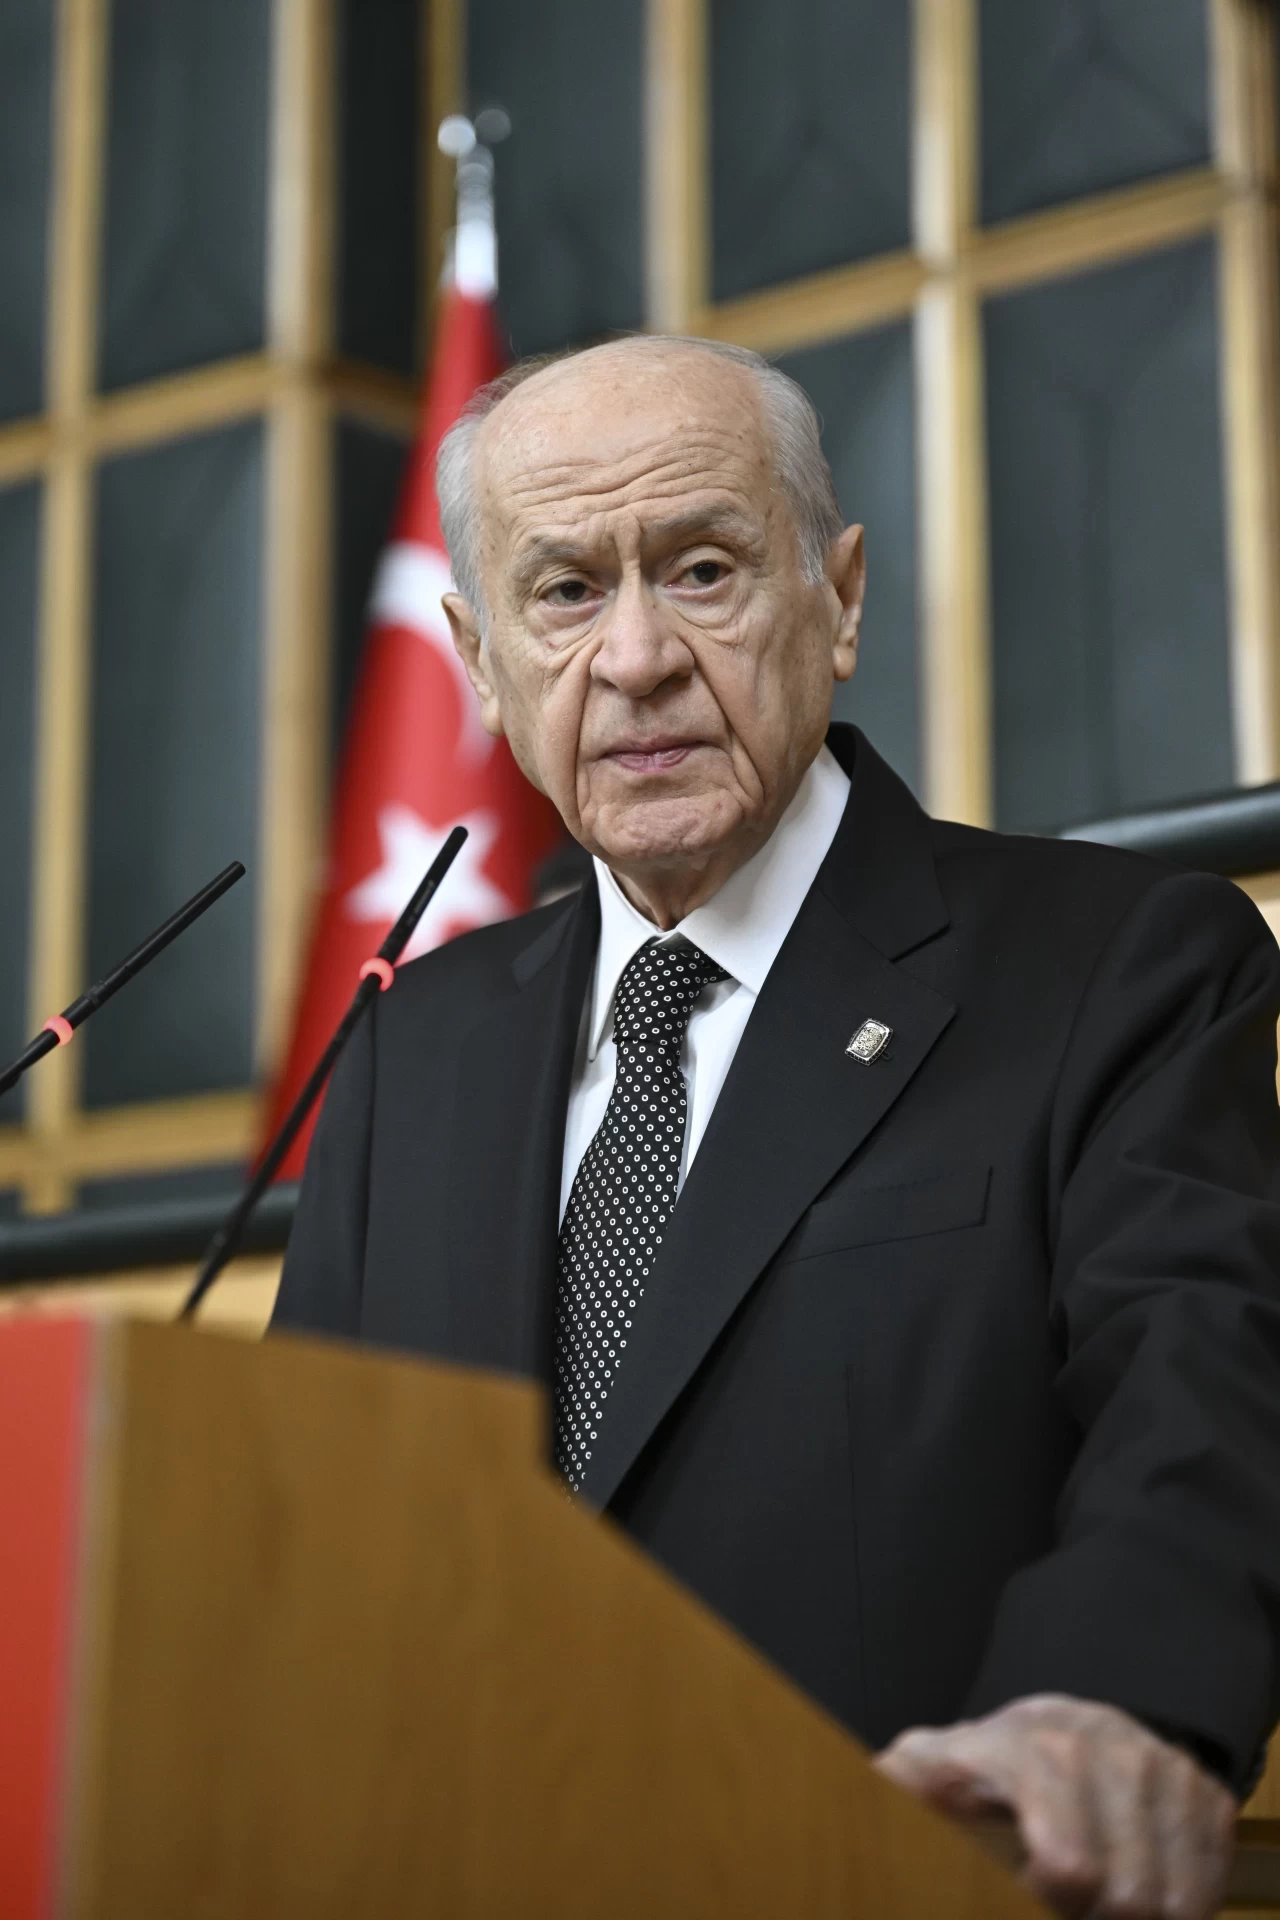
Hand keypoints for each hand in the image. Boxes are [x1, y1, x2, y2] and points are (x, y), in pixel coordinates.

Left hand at [874, 1694, 1235, 1918]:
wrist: (1065, 1724)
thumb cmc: (991, 1765)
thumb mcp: (933, 1770)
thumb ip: (901, 1787)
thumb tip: (862, 1791)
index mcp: (1026, 1748)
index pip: (1068, 1865)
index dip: (1059, 1887)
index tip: (1036, 1883)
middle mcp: (1099, 1747)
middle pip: (1123, 1899)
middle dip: (1088, 1915)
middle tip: (1057, 1902)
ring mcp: (1157, 1766)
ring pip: (1168, 1902)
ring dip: (1131, 1917)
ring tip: (1090, 1901)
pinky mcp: (1200, 1791)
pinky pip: (1201, 1889)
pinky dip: (1173, 1906)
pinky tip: (1131, 1883)